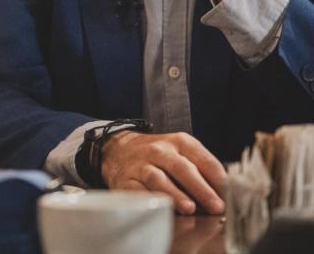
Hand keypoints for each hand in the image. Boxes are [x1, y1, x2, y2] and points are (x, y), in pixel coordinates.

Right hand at [101, 130, 226, 215]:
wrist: (119, 150)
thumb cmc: (159, 157)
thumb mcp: (182, 153)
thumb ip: (203, 171)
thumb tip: (226, 197)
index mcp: (180, 142)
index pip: (204, 160)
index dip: (219, 180)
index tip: (231, 197)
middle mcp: (159, 150)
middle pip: (182, 168)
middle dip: (201, 188)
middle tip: (216, 206)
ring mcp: (141, 165)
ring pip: (158, 178)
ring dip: (175, 194)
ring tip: (189, 208)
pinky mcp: (126, 180)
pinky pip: (138, 191)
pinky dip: (150, 200)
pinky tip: (162, 209)